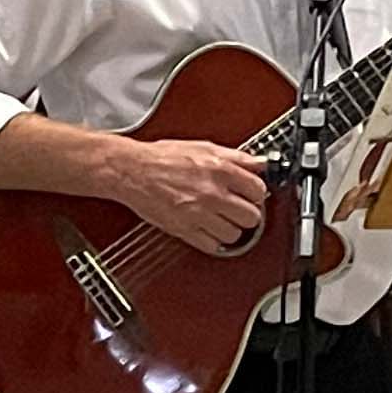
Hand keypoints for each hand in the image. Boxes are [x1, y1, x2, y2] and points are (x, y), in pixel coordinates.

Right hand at [108, 137, 272, 255]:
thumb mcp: (204, 147)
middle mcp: (212, 192)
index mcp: (219, 169)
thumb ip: (236, 157)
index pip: (258, 190)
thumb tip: (259, 163)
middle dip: (248, 213)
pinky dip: (214, 241)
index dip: (256, 193)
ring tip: (223, 219)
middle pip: (251, 216)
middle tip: (240, 208)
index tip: (250, 194)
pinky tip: (209, 230)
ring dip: (231, 228)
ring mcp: (199, 213)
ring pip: (234, 234)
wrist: (132, 171)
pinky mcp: (184, 229)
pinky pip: (212, 246)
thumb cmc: (162, 158)